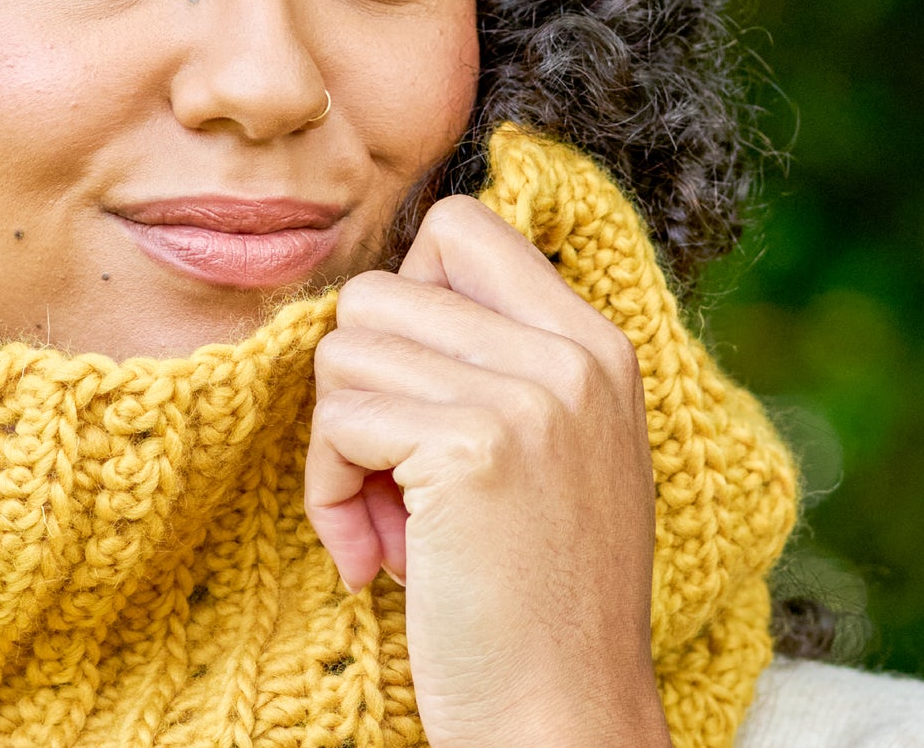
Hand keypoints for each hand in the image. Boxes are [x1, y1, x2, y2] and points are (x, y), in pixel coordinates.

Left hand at [305, 196, 671, 747]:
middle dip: (359, 382)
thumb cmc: (532, 594)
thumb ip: (491, 358)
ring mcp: (529, 396)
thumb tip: (375, 294)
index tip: (414, 381)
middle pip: (379, 291)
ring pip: (345, 347)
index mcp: (593, 342)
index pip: (462, 225)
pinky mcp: (474, 448)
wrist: (564, 723)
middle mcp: (570, 353)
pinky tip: (377, 556)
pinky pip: (340, 417)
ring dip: (339, 443)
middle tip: (393, 472)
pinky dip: (330, 489)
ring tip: (390, 520)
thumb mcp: (549, 449)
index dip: (407, 294)